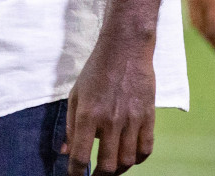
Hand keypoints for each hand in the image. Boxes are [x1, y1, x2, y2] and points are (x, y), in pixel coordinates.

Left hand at [62, 31, 155, 174]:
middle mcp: (110, 121)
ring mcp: (132, 121)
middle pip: (108, 165)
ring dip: (119, 170)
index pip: (81, 155)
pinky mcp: (149, 118)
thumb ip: (71, 125)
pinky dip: (138, 159)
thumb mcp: (75, 95)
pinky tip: (130, 158)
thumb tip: (66, 151)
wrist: (124, 51)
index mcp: (88, 115)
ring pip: (128, 161)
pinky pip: (146, 149)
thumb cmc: (95, 72)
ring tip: (112, 169)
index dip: (76, 172)